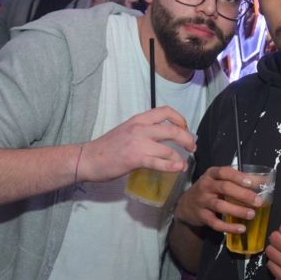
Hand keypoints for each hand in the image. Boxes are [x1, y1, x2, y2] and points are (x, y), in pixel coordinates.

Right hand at [77, 106, 194, 182]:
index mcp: (139, 119)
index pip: (166, 111)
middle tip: (192, 147)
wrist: (88, 158)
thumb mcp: (127, 130)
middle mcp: (141, 128)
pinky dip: (172, 165)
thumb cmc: (108, 147)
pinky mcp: (136, 159)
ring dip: (181, 156)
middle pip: (173, 129)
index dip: (180, 119)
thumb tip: (163, 136)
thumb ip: (144, 130)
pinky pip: (159, 162)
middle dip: (187, 138)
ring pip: (169, 147)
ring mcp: (139, 143)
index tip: (184, 128)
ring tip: (185, 163)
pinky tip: (178, 168)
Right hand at [174, 165, 261, 233]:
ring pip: (220, 205)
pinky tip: (241, 229)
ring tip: (252, 214)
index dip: (238, 177)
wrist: (185, 205)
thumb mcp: (218, 180)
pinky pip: (215, 223)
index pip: (224, 172)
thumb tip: (263, 180)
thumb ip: (236, 179)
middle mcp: (205, 186)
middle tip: (258, 201)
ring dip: (237, 210)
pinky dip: (229, 227)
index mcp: (212, 174)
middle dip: (242, 194)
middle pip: (224, 188)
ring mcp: (202, 201)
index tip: (251, 183)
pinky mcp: (201, 216)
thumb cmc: (209, 190)